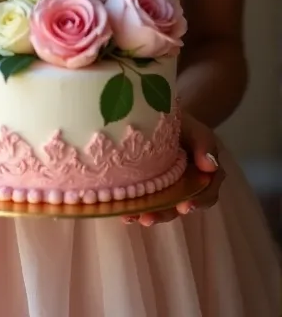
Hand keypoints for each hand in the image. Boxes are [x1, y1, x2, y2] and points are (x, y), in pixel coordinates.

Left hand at [122, 111, 222, 227]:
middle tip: (149, 218)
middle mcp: (187, 188)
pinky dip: (134, 209)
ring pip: (161, 208)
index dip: (198, 201)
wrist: (161, 116)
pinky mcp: (150, 189)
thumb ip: (204, 143)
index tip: (185, 205)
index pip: (207, 193)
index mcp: (204, 176)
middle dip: (165, 214)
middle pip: (180, 206)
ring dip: (148, 214)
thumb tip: (210, 166)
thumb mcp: (195, 128)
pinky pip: (144, 203)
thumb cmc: (183, 124)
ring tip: (131, 216)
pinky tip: (123, 211)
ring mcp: (168, 190)